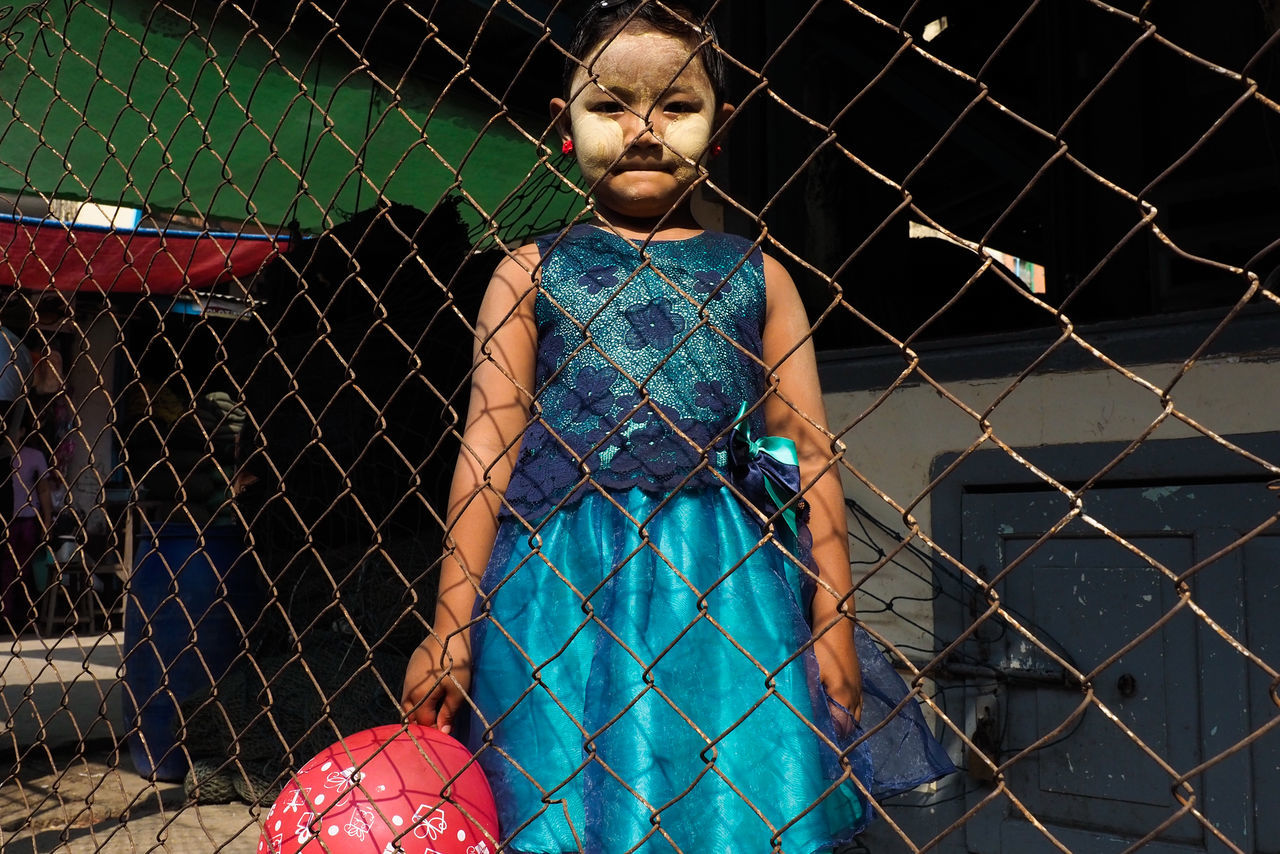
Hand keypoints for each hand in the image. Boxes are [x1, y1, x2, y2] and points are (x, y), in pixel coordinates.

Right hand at [401, 632, 471, 734]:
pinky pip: (408, 691)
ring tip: (431, 717)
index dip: (434, 732)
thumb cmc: (456, 663)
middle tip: (436, 730)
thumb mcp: (457, 691)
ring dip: (416, 713)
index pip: (423, 723)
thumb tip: (442, 733)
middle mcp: (408, 690)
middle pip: (409, 716)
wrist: (449, 632)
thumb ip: (448, 713)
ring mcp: (407, 678)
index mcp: (419, 697)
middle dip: (420, 726)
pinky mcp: (410, 668)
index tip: (444, 738)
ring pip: (407, 704)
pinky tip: (427, 698)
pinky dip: (415, 700)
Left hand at [813, 619, 862, 737]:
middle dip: (839, 734)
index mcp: (844, 698)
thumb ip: (813, 698)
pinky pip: (856, 706)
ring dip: (844, 724)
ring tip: (829, 729)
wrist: (836, 628)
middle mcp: (855, 698)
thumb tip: (811, 720)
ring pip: (855, 716)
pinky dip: (848, 713)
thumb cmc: (822, 651)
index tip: (819, 743)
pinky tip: (837, 712)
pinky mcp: (857, 683)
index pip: (842, 729)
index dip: (831, 738)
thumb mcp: (813, 674)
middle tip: (822, 738)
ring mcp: (858, 690)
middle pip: (851, 726)